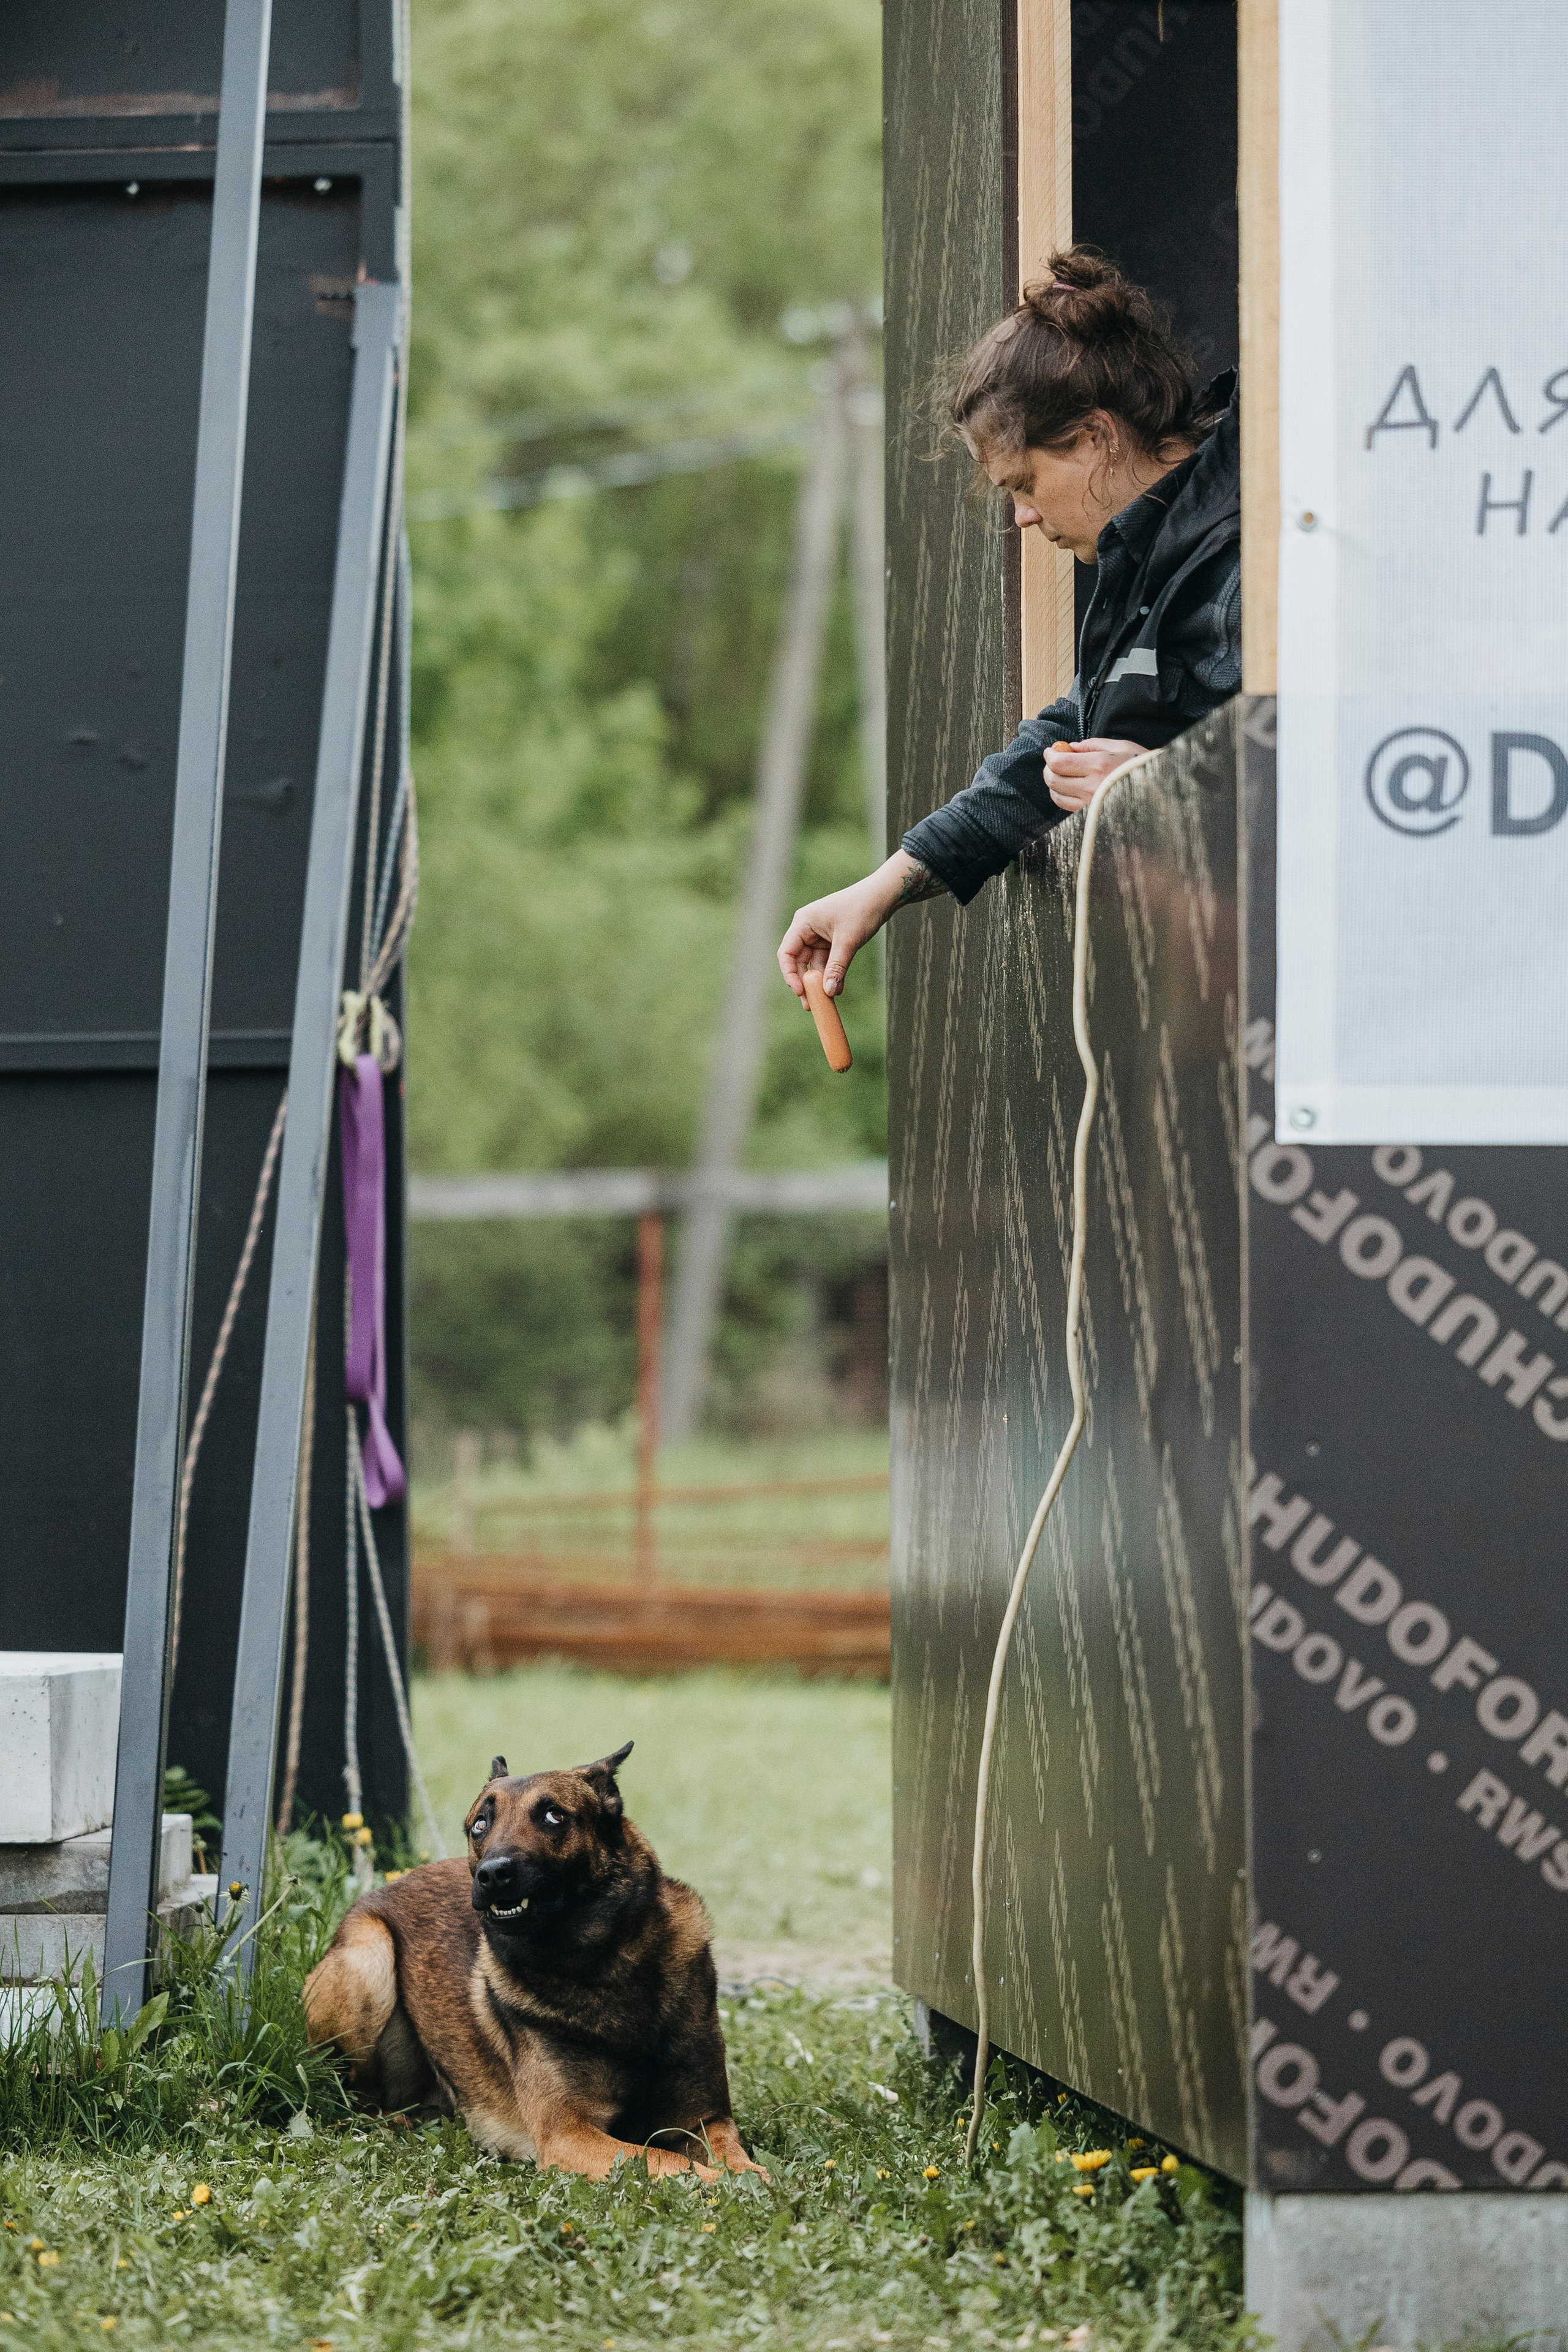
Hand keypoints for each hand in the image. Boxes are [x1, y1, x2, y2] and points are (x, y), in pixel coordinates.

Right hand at [777, 852, 944, 998]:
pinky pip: (827, 962)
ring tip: (826, 1002)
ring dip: (820, 982)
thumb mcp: (848, 941)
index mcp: (803, 923)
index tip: (800, 992)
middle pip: (798, 962)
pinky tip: (837, 989)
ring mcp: (819, 936)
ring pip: (814, 965)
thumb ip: (836, 967)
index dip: (790, 974)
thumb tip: (828, 992)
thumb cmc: (862, 909)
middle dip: (805, 983)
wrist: (883, 896)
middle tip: (812, 1005)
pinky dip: (831, 975)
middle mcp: (807, 929)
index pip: (786, 953)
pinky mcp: (832, 941)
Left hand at [1044, 737, 1146, 810]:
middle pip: (1054, 780)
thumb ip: (1092, 745)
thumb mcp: (1120, 746)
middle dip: (1048, 769)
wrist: (1159, 791)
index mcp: (1099, 765)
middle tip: (1052, 762)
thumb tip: (1071, 747)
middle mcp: (1092, 787)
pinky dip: (1062, 796)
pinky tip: (1069, 788)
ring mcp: (1091, 805)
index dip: (1050, 756)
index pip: (1060, 763)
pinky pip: (1068, 807)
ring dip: (1053, 784)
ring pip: (1058, 796)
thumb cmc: (1141, 765)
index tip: (1050, 751)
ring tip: (1060, 774)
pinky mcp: (1092, 817)